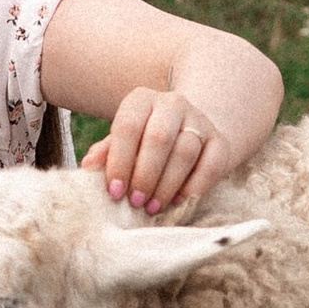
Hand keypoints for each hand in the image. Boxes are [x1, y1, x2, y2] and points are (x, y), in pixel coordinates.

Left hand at [83, 84, 226, 217]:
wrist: (186, 135)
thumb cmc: (143, 144)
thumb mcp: (122, 143)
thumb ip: (106, 152)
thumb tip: (88, 165)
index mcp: (142, 100)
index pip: (128, 126)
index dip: (120, 161)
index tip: (114, 191)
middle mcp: (173, 103)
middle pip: (159, 138)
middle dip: (145, 175)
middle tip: (135, 202)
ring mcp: (200, 120)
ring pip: (185, 151)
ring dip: (167, 184)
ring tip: (153, 207)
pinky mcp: (220, 140)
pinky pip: (212, 164)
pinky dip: (196, 186)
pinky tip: (179, 201)